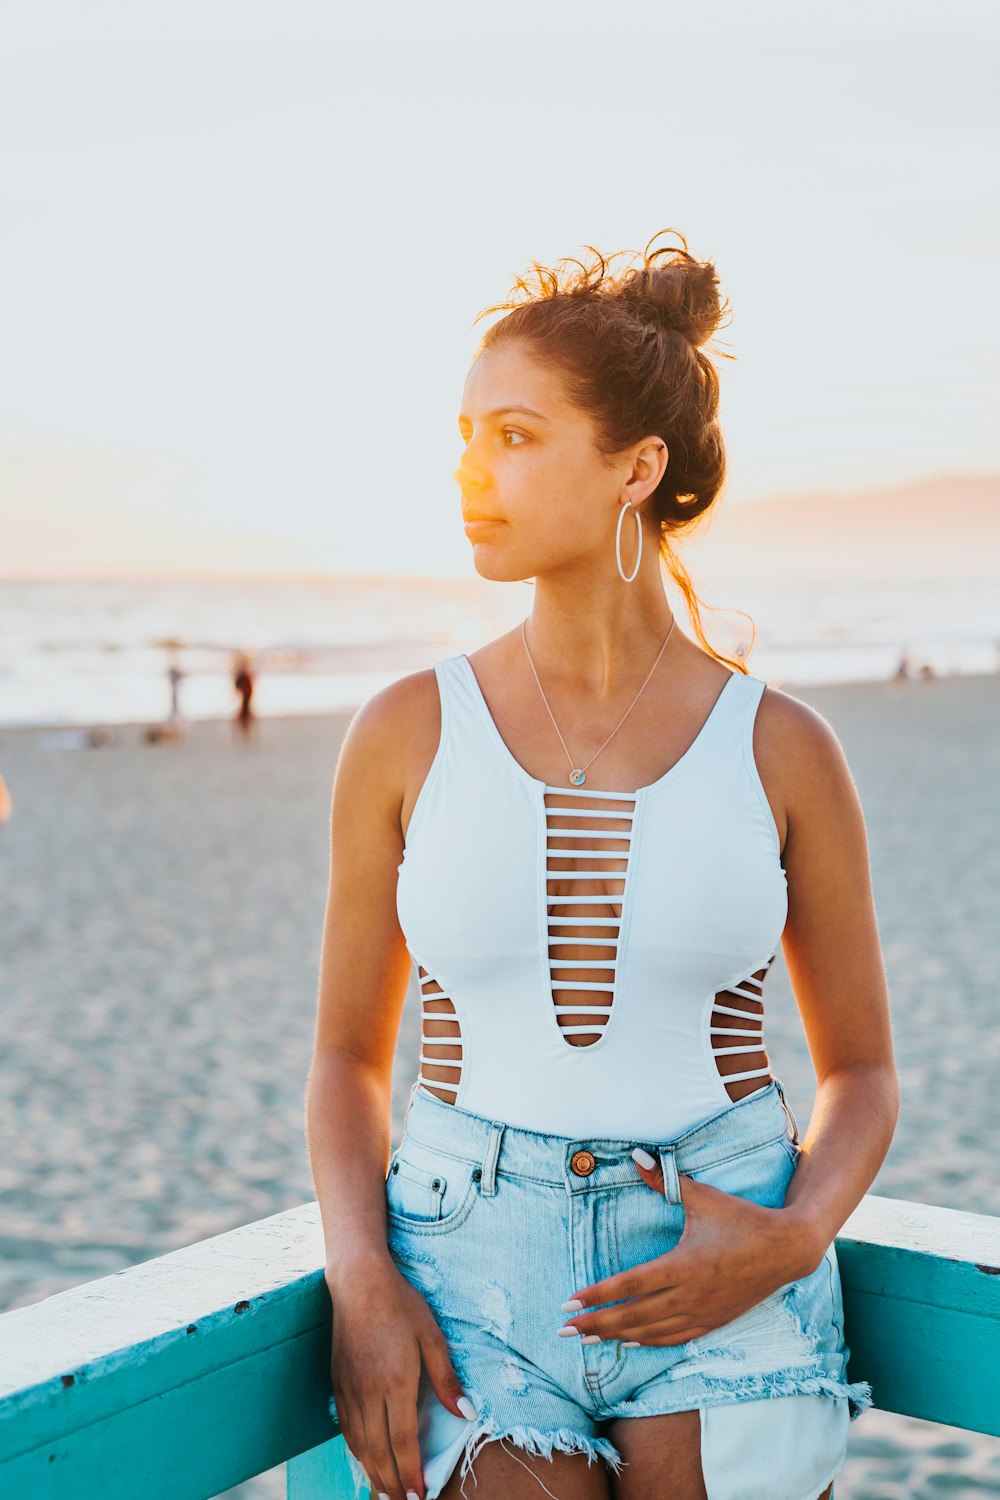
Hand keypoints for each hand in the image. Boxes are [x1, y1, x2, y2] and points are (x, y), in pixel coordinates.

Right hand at [328, 1254, 476, 1499]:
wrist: (359, 1282)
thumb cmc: (401, 1304)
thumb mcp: (432, 1335)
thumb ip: (446, 1378)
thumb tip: (466, 1413)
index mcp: (396, 1381)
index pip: (403, 1441)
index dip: (411, 1473)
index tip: (419, 1496)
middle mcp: (368, 1391)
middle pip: (378, 1451)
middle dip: (391, 1483)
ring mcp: (349, 1389)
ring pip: (359, 1444)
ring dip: (372, 1472)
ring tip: (384, 1493)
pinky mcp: (337, 1383)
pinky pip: (346, 1428)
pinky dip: (356, 1451)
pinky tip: (365, 1459)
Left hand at [558, 1156, 806, 1346]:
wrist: (787, 1249)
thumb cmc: (743, 1218)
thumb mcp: (702, 1196)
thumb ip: (664, 1179)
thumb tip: (635, 1154)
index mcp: (683, 1265)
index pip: (629, 1285)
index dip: (597, 1295)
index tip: (570, 1302)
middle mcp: (689, 1294)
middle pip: (633, 1316)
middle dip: (596, 1324)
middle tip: (565, 1330)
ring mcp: (702, 1311)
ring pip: (651, 1332)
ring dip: (617, 1337)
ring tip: (588, 1340)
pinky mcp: (714, 1320)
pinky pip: (675, 1337)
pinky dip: (649, 1342)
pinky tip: (630, 1343)